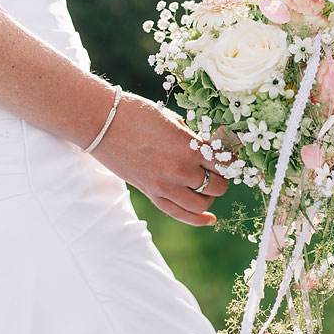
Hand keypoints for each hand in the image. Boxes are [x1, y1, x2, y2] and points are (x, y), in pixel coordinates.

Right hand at [90, 91, 228, 226]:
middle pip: (218, 186)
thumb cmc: (136, 114)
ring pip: (202, 204)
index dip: (232, 162)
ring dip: (209, 196)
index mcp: (188, 147)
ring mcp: (165, 185)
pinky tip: (210, 220)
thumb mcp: (172, 120)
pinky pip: (179, 214)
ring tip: (207, 186)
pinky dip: (197, 219)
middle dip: (222, 179)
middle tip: (218, 171)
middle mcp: (180, 170)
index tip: (233, 159)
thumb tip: (207, 149)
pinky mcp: (151, 193)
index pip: (224, 163)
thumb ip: (191, 138)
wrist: (101, 123)